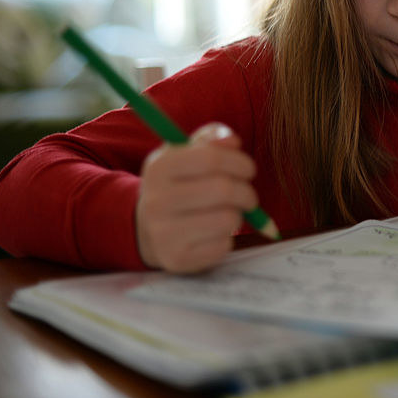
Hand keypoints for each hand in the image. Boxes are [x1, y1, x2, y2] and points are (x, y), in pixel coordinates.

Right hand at [136, 123, 257, 272]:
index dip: (240, 162)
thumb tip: (232, 140)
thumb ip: (212, 139)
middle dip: (247, 192)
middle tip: (247, 196)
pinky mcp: (177, 259)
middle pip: (223, 190)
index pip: (211, 159)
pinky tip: (214, 233)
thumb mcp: (187, 153)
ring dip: (238, 215)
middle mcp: (156, 200)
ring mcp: (163, 233)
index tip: (248, 170)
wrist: (148, 228)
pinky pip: (223, 246)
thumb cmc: (180, 184)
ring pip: (228, 219)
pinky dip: (228, 238)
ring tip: (228, 213)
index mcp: (159, 167)